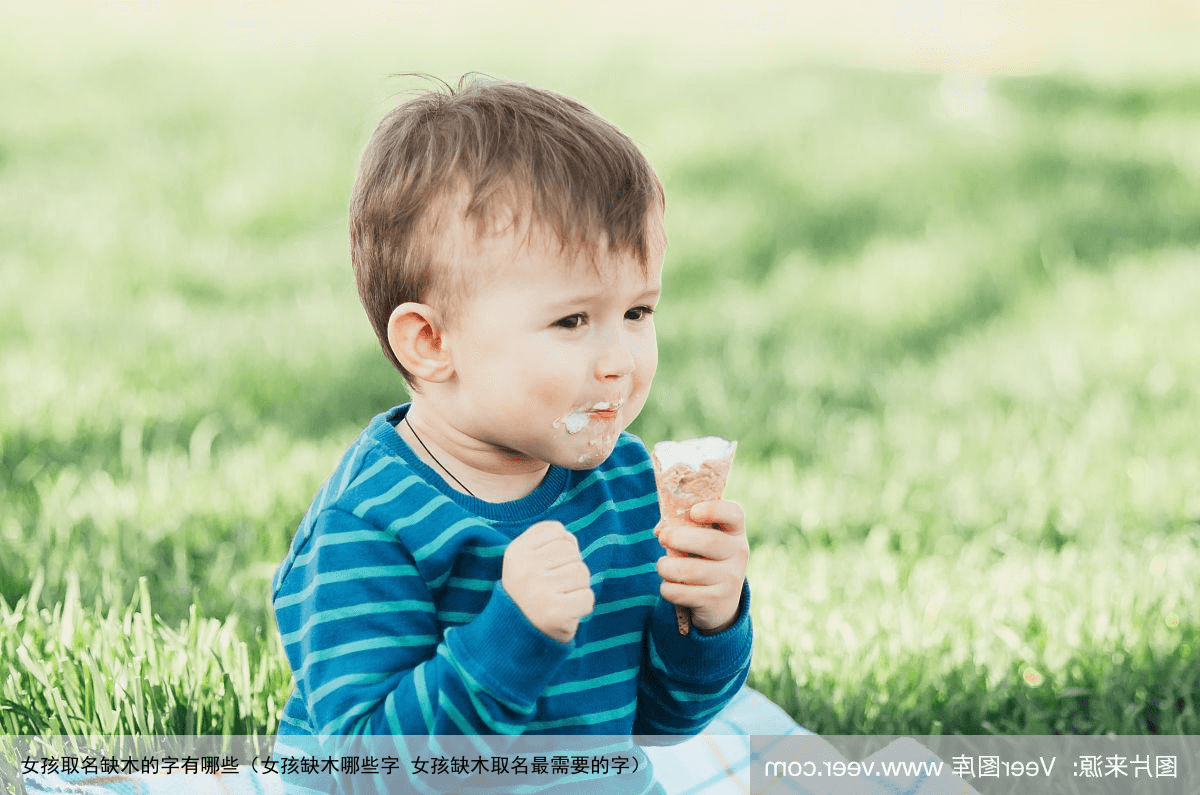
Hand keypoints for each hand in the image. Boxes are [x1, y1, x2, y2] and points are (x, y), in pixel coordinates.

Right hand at [502, 520, 594, 642]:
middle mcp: (525, 570)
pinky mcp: (555, 612)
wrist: (518, 635)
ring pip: (582, 573)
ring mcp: (539, 591)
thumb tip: (570, 538)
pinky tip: (567, 611)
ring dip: (579, 586)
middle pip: (572, 551)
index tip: (547, 565)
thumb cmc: (530, 590)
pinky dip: (583, 605)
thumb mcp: (526, 559)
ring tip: (561, 597)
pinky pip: (588, 597)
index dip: (561, 547)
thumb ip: (547, 540)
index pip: (557, 531)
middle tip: (555, 586)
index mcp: (515, 552)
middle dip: (571, 566)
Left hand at [655, 500, 747, 633]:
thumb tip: (660, 531)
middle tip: (662, 538)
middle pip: (709, 541)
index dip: (713, 510)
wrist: (720, 603)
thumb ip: (682, 527)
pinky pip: (683, 593)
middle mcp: (738, 553)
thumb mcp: (700, 540)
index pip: (733, 514)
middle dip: (677, 538)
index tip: (693, 512)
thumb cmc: (703, 559)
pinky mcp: (716, 600)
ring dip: (667, 567)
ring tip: (662, 566)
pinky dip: (668, 589)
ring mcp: (730, 579)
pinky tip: (668, 586)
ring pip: (691, 570)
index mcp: (734, 531)